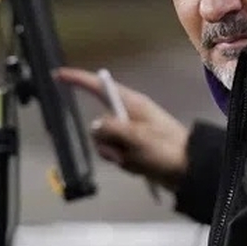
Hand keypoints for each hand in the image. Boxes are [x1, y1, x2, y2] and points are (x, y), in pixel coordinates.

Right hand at [55, 67, 189, 190]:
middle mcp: (128, 115)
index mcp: (132, 104)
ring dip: (116, 155)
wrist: (189, 170)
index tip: (57, 75)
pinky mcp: (133, 148)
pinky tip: (138, 167)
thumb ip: (111, 129)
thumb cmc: (166, 150)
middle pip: (98, 123)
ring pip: (104, 142)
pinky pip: (115, 154)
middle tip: (123, 153)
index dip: (77, 80)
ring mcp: (130, 133)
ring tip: (135, 161)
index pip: (99, 87)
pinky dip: (123, 163)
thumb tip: (93, 126)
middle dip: (105, 142)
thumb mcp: (137, 137)